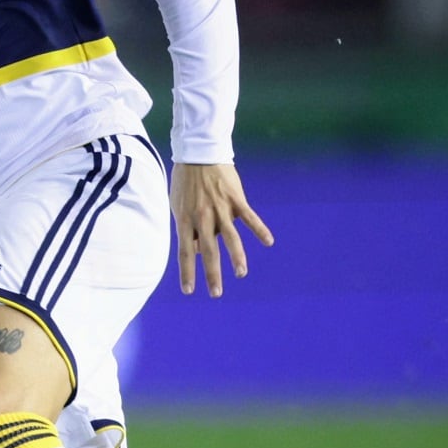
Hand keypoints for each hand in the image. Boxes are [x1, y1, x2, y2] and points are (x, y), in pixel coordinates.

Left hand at [171, 162, 273, 297]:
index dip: (187, 272)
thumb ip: (187, 227)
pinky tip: (268, 242)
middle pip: (207, 250)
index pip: (184, 252)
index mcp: (185, 219)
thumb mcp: (178, 205)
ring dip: (236, 257)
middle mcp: (202, 217)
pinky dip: (259, 229)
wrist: (198, 153)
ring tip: (240, 274)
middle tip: (216, 294)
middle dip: (212, 273)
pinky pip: (249, 217)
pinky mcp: (235, 199)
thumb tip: (193, 249)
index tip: (189, 291)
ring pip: (230, 237)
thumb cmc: (186, 182)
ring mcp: (219, 208)